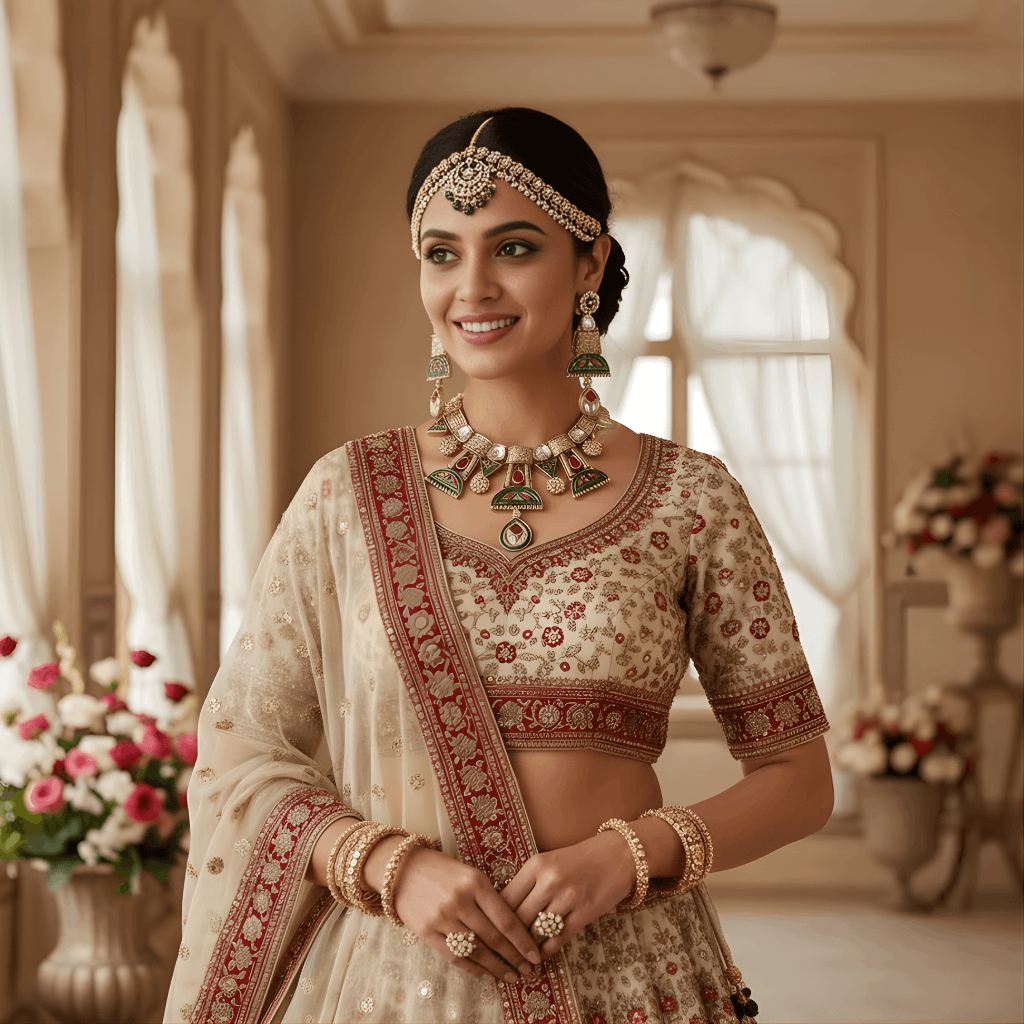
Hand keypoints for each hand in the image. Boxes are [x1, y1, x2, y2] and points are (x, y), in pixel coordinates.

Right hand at [384, 843, 542, 984]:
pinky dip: (472, 968)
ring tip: (510, 976)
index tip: (535, 954)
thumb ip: (488, 897)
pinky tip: (485, 973)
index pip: (505, 918)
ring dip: (496, 967)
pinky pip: (455, 956)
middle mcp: (460, 901)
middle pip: (494, 937)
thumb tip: (513, 927)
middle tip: (529, 970)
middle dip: (514, 957)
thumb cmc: (442, 870)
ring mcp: (442, 918)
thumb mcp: (469, 873)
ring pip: (476, 950)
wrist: (403, 868)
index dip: (522, 941)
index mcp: (476, 882)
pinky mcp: (427, 932)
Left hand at [498, 831, 636, 958]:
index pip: (505, 899)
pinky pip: (558, 939)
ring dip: (527, 948)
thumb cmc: (579, 860)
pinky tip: (542, 954)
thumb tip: (505, 912)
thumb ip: (528, 884)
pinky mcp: (584, 912)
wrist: (618, 855)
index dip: (495, 920)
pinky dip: (547, 950)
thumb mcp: (549, 862)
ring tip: (520, 958)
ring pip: (536, 932)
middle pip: (518, 918)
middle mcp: (548, 880)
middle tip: (502, 953)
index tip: (491, 933)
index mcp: (535, 865)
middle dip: (509, 939)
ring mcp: (567, 897)